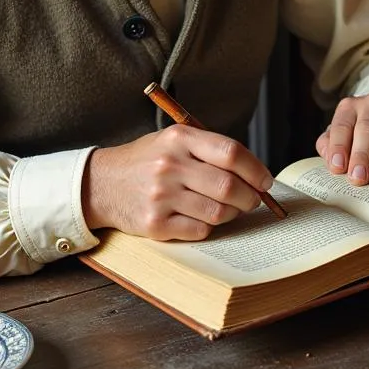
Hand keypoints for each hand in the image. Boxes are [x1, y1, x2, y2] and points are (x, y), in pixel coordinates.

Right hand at [82, 125, 274, 241]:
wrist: (102, 183)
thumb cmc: (146, 160)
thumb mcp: (173, 140)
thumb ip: (209, 150)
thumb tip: (254, 174)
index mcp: (179, 138)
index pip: (230, 152)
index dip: (255, 169)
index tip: (265, 180)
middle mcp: (170, 165)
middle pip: (229, 186)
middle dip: (250, 197)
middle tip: (252, 200)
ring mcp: (161, 196)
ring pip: (218, 212)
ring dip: (232, 214)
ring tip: (229, 210)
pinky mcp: (155, 223)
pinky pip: (200, 230)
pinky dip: (209, 227)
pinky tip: (202, 218)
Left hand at [315, 93, 368, 187]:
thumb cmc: (360, 131)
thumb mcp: (343, 133)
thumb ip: (330, 145)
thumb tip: (331, 161)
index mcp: (350, 106)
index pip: (342, 125)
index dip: (339, 147)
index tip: (337, 168)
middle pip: (368, 129)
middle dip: (362, 155)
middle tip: (358, 178)